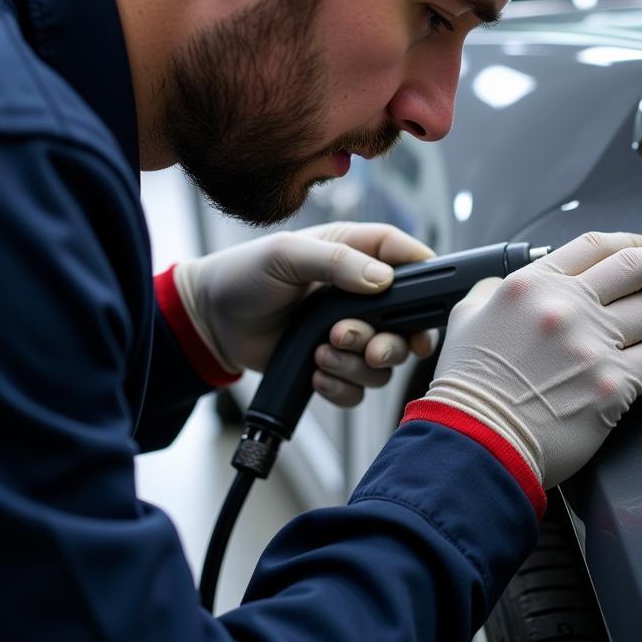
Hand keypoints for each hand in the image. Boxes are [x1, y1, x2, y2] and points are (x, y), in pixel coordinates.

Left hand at [173, 223, 435, 406]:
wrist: (213, 321)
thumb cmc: (246, 274)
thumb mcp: (287, 254)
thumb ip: (336, 262)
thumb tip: (382, 280)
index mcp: (355, 253)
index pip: (407, 256)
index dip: (425, 274)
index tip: (429, 296)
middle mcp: (360, 295)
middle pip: (408, 322)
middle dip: (391, 340)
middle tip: (356, 341)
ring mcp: (349, 331)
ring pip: (385, 361)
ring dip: (357, 365)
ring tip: (320, 354)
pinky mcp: (333, 364)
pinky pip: (360, 388)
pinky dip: (341, 386)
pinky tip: (314, 373)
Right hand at [422, 232, 641, 487]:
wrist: (477, 441)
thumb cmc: (469, 387)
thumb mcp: (468, 318)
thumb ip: (497, 291)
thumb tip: (515, 285)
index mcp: (532, 285)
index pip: (597, 244)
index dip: (634, 240)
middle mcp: (565, 306)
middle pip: (641, 265)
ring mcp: (592, 345)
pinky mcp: (613, 385)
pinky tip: (637, 372)